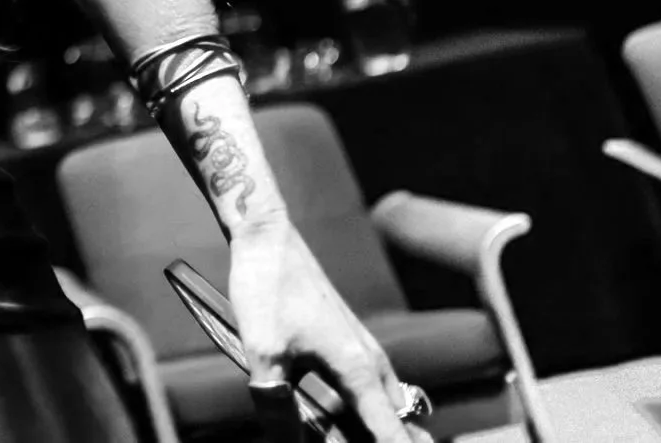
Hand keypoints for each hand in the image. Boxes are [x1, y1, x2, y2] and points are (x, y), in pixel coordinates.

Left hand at [228, 220, 433, 442]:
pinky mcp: (346, 347)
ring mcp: (362, 354)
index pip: (392, 432)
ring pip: (382, 409)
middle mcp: (370, 364)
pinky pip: (365, 394)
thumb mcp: (264, 351)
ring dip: (369, 432)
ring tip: (338, 437)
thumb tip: (284, 441)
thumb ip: (276, 404)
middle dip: (388, 442)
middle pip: (397, 424)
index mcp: (358, 369)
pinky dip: (356, 415)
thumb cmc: (268, 287)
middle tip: (344, 441)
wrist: (267, 237)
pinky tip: (330, 424)